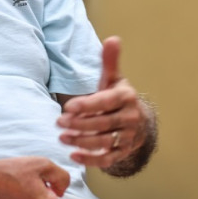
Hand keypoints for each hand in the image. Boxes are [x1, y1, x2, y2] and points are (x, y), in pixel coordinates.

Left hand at [57, 36, 150, 169]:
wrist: (138, 121)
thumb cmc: (118, 97)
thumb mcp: (113, 79)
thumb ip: (110, 61)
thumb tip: (112, 39)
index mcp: (126, 97)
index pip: (105, 102)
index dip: (86, 105)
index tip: (67, 107)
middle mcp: (130, 118)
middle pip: (102, 123)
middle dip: (79, 124)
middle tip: (59, 122)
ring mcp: (128, 137)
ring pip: (103, 142)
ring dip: (81, 141)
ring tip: (62, 137)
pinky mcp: (123, 152)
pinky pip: (107, 159)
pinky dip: (90, 160)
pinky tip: (73, 155)